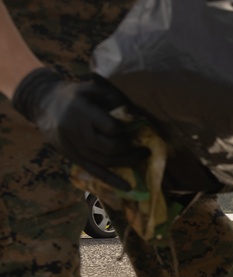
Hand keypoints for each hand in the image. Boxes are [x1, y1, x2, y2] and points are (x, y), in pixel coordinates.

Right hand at [13, 68, 147, 189]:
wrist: (45, 104)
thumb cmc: (78, 95)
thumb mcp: (95, 89)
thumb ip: (115, 100)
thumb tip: (138, 116)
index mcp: (82, 111)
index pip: (111, 128)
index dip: (125, 130)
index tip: (135, 128)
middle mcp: (75, 131)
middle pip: (108, 148)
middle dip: (129, 150)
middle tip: (144, 148)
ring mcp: (72, 147)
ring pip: (103, 162)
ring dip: (126, 163)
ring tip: (141, 158)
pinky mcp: (72, 157)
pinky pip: (93, 172)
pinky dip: (111, 180)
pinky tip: (127, 188)